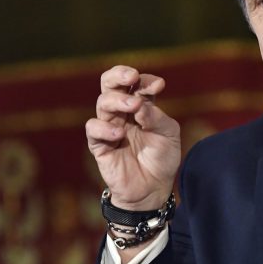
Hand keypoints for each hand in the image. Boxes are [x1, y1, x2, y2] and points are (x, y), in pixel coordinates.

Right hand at [86, 65, 180, 209]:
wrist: (153, 189)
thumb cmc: (162, 158)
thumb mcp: (169, 134)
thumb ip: (156, 117)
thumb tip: (139, 104)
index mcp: (141, 106)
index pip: (137, 84)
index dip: (145, 80)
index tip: (159, 85)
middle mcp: (123, 113)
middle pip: (110, 85)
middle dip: (118, 75)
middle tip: (132, 75)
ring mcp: (110, 127)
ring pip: (103, 103)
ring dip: (118, 100)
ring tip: (133, 106)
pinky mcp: (100, 145)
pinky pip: (93, 129)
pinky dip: (104, 128)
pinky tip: (120, 134)